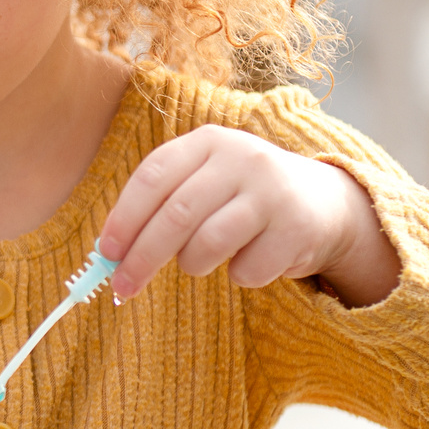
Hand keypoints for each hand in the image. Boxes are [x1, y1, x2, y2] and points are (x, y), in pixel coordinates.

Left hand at [98, 125, 399, 307]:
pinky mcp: (297, 228)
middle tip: (122, 287)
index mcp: (208, 141)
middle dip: (142, 257)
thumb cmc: (241, 198)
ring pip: (208, 245)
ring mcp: (273, 191)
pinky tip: (253, 258)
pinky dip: (240, 275)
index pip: (153, 176)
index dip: (125, 217)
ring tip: (202, 259)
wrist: (323, 203)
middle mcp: (242, 158)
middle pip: (176, 215)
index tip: (105, 253)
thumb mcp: (203, 183)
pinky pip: (246, 270)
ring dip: (193, 264)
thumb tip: (109, 254)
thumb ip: (160, 206)